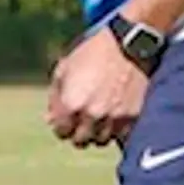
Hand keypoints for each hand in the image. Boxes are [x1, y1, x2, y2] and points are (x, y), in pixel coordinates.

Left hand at [46, 28, 149, 148]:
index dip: (63, 125)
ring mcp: (114, 118)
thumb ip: (55, 97)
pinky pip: (121, 136)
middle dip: (79, 131)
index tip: (68, 118)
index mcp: (71, 104)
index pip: (61, 132)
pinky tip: (115, 115)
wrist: (128, 43)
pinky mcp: (133, 117)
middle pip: (81, 141)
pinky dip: (117, 129)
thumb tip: (50, 120)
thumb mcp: (65, 68)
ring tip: (100, 116)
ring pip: (101, 140)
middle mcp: (91, 115)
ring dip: (99, 132)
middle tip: (84, 119)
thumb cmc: (92, 52)